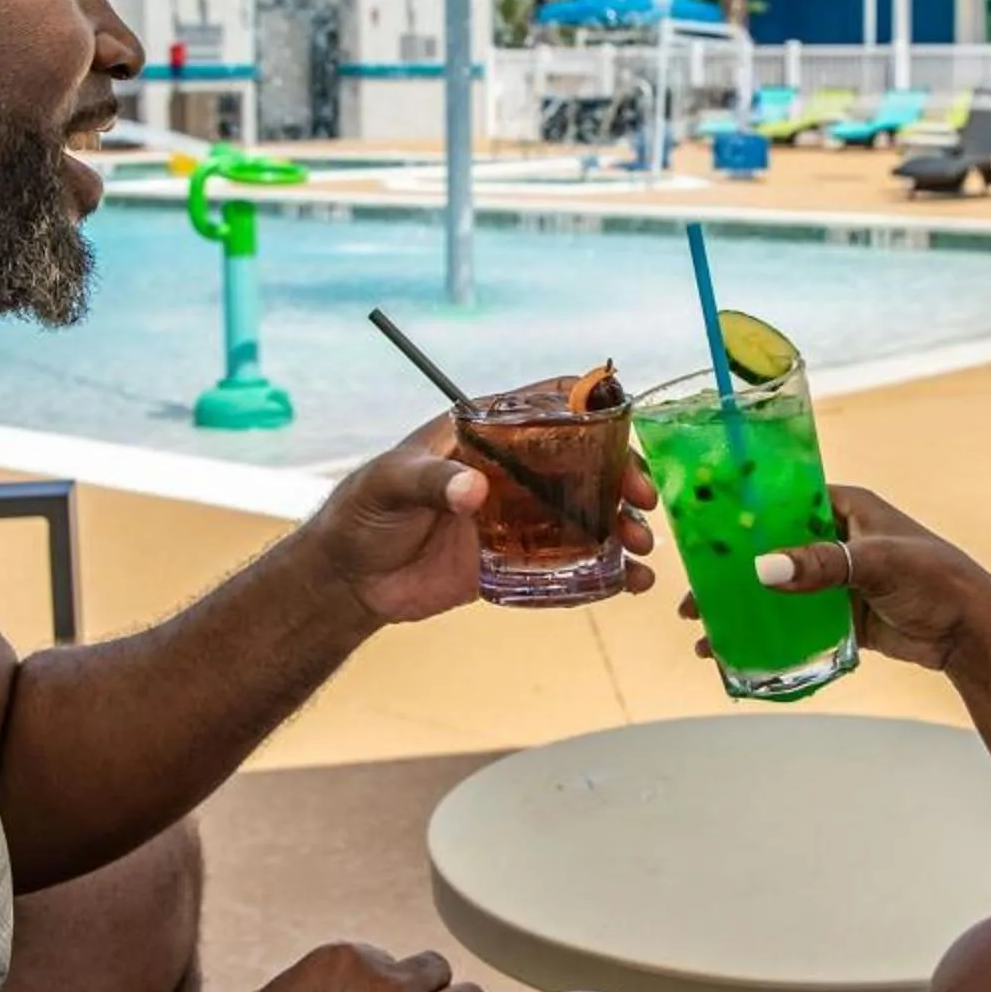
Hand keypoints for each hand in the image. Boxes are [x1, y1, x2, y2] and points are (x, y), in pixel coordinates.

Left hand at [300, 418, 660, 627]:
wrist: (349, 580)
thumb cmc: (362, 512)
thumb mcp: (389, 485)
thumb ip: (429, 483)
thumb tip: (474, 490)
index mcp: (486, 433)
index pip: (550, 407)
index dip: (592, 413)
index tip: (620, 436)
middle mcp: (511, 470)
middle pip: (583, 462)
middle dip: (621, 477)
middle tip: (641, 501)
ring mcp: (518, 516)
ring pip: (585, 513)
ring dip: (621, 525)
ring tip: (641, 546)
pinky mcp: (517, 561)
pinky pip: (569, 563)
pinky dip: (604, 572)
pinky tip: (630, 584)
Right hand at [687, 484, 990, 671]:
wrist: (971, 632)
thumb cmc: (934, 579)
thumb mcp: (876, 563)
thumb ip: (822, 565)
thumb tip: (765, 568)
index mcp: (845, 507)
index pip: (781, 502)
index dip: (740, 520)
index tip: (700, 539)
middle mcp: (836, 539)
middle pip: (770, 551)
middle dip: (730, 576)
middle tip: (692, 601)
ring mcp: (837, 580)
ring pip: (778, 591)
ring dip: (743, 610)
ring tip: (704, 634)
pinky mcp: (842, 616)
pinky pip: (795, 624)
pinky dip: (768, 637)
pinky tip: (738, 654)